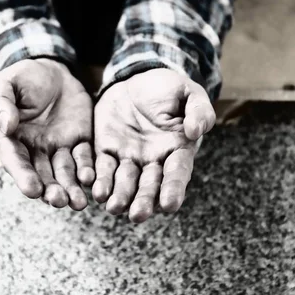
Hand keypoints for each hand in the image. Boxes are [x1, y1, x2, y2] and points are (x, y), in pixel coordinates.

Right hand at [0, 59, 94, 210]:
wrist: (51, 70)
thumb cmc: (22, 78)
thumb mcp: (7, 84)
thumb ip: (2, 104)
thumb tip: (6, 126)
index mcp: (12, 140)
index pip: (16, 162)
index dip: (24, 177)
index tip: (32, 190)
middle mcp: (34, 151)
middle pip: (42, 175)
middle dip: (51, 191)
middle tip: (60, 201)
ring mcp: (58, 148)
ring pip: (64, 173)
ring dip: (71, 189)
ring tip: (79, 203)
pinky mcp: (79, 141)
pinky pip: (84, 159)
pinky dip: (87, 170)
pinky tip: (91, 179)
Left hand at [92, 68, 214, 222]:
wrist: (138, 79)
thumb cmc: (170, 89)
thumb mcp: (190, 93)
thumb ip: (199, 111)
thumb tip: (197, 131)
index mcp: (177, 150)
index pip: (177, 173)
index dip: (173, 189)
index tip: (169, 205)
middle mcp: (153, 161)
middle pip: (149, 186)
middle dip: (143, 201)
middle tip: (137, 215)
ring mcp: (129, 158)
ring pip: (124, 183)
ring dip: (119, 197)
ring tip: (113, 207)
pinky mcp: (106, 151)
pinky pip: (102, 169)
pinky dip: (100, 181)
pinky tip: (96, 191)